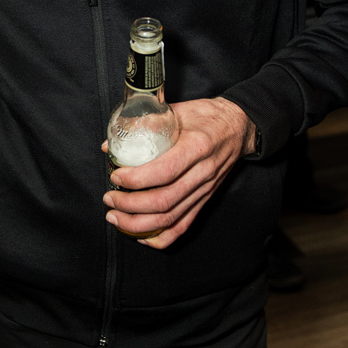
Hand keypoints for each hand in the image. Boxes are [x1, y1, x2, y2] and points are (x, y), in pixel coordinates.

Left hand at [102, 97, 254, 248]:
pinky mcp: (205, 201)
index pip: (164, 172)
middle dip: (130, 205)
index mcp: (197, 147)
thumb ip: (144, 124)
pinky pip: (184, 227)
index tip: (116, 176)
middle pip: (163, 201)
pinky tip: (142, 236)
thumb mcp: (178, 110)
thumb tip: (109, 144)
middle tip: (109, 199)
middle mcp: (202, 173)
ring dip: (138, 223)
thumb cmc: (207, 116)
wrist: (239, 126)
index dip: (136, 179)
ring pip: (170, 218)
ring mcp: (205, 191)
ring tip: (115, 217)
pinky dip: (161, 237)